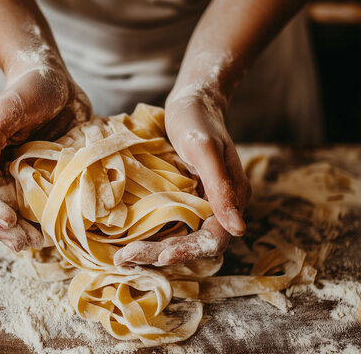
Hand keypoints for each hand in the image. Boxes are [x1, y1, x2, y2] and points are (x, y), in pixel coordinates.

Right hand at [0, 61, 90, 251]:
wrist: (56, 81)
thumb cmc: (31, 88)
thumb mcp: (9, 107)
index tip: (11, 219)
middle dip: (5, 230)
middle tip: (27, 244)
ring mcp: (17, 176)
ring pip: (11, 212)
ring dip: (20, 232)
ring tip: (38, 244)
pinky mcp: (39, 178)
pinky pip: (34, 205)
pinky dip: (39, 221)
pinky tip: (51, 232)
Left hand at [114, 84, 250, 265]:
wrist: (190, 102)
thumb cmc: (198, 120)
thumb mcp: (205, 149)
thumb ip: (221, 187)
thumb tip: (239, 229)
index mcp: (232, 200)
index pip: (213, 240)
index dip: (187, 251)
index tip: (159, 255)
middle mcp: (219, 209)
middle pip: (192, 245)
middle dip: (160, 255)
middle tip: (124, 258)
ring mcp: (200, 206)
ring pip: (179, 239)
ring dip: (152, 251)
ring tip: (121, 257)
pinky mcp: (183, 201)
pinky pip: (169, 227)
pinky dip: (150, 237)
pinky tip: (127, 241)